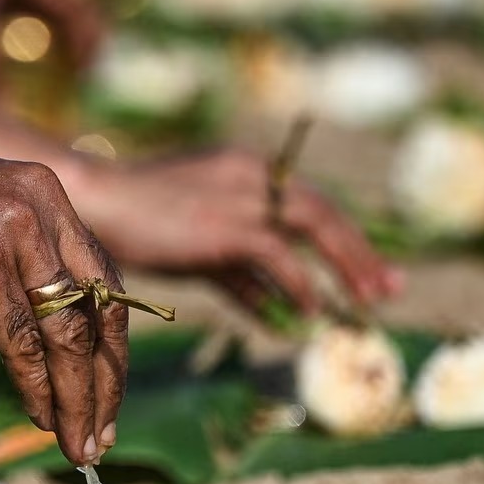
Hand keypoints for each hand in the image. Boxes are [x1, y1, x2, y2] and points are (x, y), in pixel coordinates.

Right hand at [0, 156, 125, 464]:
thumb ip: (19, 257)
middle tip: (104, 435)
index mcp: (44, 191)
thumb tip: (54, 324)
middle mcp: (40, 205)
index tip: (110, 392)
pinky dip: (38, 390)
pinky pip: (23, 344)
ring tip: (80, 444)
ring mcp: (12, 232)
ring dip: (78, 400)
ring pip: (66, 335)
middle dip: (107, 381)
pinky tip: (43, 420)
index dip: (112, 343)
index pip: (102, 279)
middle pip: (99, 309)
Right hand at [76, 150, 402, 313]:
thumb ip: (244, 277)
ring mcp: (242, 194)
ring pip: (313, 225)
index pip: (311, 202)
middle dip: (360, 252)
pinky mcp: (227, 223)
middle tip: (390, 288)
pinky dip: (301, 283)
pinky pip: (280, 255)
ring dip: (347, 265)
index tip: (373, 269)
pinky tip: (314, 311)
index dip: (346, 237)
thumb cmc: (139, 226)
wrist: (94, 205)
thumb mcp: (202, 252)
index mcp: (248, 170)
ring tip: (367, 302)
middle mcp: (253, 174)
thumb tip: (283, 313)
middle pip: (323, 211)